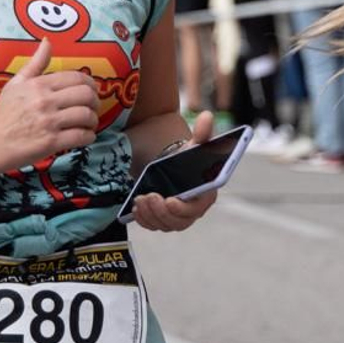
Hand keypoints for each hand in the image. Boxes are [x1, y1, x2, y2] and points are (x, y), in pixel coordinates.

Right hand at [0, 38, 99, 176]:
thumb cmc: (1, 114)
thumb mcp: (15, 84)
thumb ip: (35, 63)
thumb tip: (47, 40)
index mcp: (38, 85)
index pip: (77, 78)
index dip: (90, 84)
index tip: (91, 91)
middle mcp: (45, 101)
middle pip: (86, 96)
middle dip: (95, 102)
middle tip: (92, 108)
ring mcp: (48, 122)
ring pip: (87, 116)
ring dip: (93, 121)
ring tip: (89, 124)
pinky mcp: (50, 143)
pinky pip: (81, 136)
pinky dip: (89, 137)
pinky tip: (84, 136)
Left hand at [131, 110, 218, 232]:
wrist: (170, 163)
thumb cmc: (186, 156)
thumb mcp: (194, 144)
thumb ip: (203, 133)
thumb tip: (207, 116)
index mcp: (205, 193)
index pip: (196, 208)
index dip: (183, 208)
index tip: (169, 201)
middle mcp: (193, 209)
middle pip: (179, 221)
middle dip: (161, 212)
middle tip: (149, 197)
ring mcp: (177, 217)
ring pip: (164, 224)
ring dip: (150, 215)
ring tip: (139, 199)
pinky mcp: (163, 220)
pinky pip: (154, 225)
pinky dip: (143, 220)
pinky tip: (136, 208)